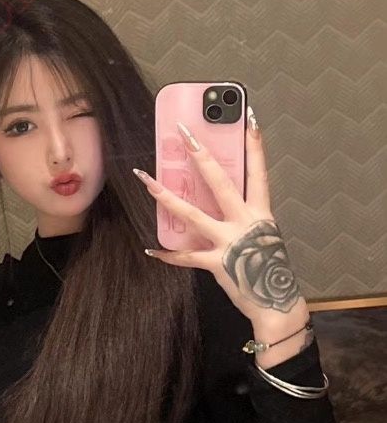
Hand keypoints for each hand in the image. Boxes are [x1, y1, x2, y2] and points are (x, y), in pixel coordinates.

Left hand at [133, 106, 302, 323]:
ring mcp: (229, 241)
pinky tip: (151, 250)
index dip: (254, 145)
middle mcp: (245, 221)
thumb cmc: (268, 268)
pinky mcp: (216, 262)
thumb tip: (222, 201)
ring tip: (146, 179)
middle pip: (220, 182)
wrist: (275, 303)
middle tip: (184, 133)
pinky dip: (168, 255)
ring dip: (166, 196)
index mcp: (260, 212)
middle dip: (201, 156)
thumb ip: (244, 216)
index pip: (258, 172)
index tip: (249, 118)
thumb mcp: (263, 235)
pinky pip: (186, 256)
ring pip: (192, 213)